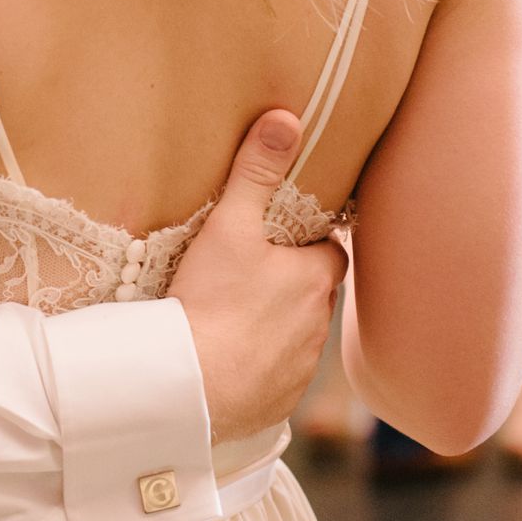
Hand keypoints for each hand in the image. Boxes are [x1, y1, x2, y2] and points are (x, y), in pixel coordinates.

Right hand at [167, 110, 346, 443]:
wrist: (190, 388)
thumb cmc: (212, 301)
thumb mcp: (230, 224)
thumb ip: (255, 171)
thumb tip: (286, 118)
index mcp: (315, 279)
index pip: (330, 252)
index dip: (309, 243)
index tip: (283, 237)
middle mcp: (318, 326)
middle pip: (313, 294)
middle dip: (292, 284)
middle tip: (252, 273)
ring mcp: (299, 369)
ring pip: (296, 337)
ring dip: (275, 327)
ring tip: (235, 317)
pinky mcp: (276, 402)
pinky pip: (275, 377)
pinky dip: (258, 366)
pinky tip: (227, 359)